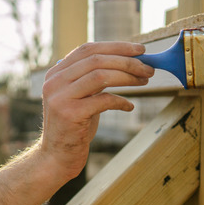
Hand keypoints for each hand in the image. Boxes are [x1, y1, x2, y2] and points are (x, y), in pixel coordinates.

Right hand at [39, 41, 153, 180]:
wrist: (56, 158)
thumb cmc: (74, 127)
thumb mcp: (81, 97)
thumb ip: (93, 79)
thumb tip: (127, 61)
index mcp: (56, 73)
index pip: (88, 49)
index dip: (116, 47)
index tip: (140, 50)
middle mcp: (54, 82)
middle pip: (96, 60)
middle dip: (127, 61)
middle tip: (148, 68)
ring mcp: (60, 97)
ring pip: (100, 75)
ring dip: (127, 76)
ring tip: (144, 81)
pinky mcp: (70, 114)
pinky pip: (103, 100)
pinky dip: (121, 101)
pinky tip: (129, 106)